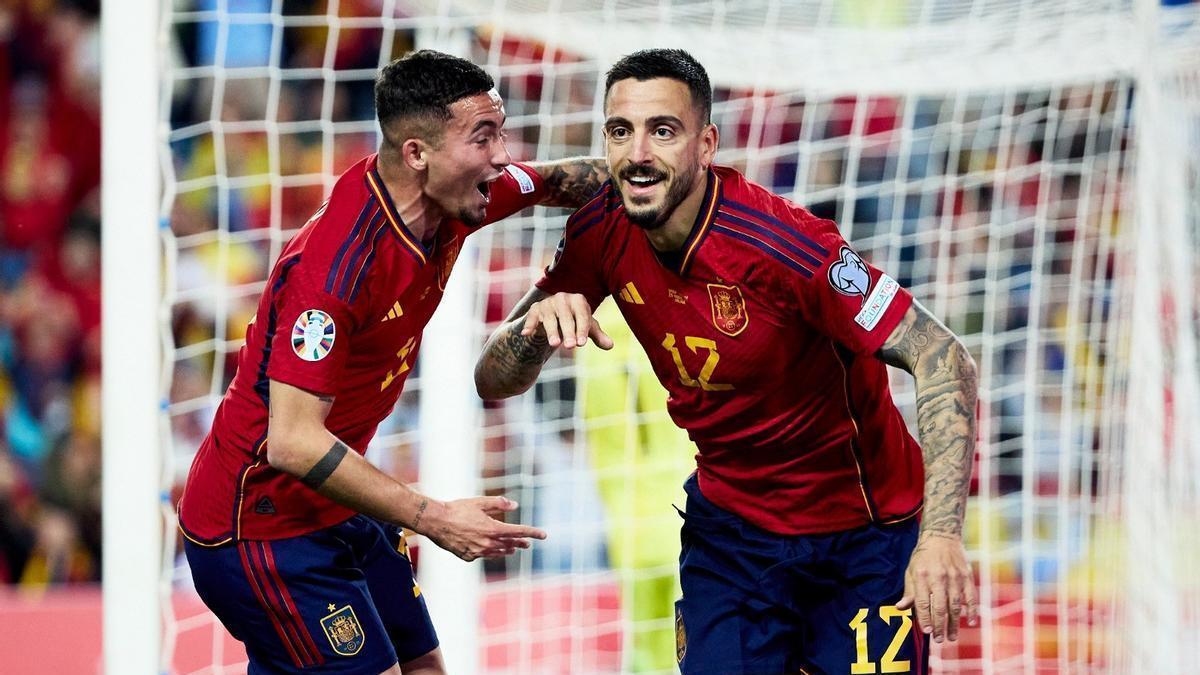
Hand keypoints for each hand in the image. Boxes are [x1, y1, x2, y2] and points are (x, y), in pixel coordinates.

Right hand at [420, 496, 547, 561]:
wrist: (436, 522)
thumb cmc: (457, 509)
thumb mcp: (480, 502)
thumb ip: (499, 504)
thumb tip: (514, 505)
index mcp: (493, 529)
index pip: (519, 532)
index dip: (533, 533)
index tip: (544, 535)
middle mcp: (487, 543)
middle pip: (510, 544)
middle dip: (520, 543)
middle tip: (528, 544)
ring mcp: (477, 552)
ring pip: (497, 552)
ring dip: (507, 550)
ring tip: (512, 549)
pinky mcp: (467, 556)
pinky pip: (482, 555)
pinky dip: (488, 551)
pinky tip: (489, 549)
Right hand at [520, 292, 612, 349]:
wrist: (551, 319)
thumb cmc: (573, 322)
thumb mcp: (585, 329)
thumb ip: (597, 336)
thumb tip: (610, 346)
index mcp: (578, 300)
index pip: (581, 315)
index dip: (582, 329)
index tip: (582, 343)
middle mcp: (563, 298)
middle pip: (566, 317)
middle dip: (568, 332)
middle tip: (570, 347)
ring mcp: (548, 303)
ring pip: (550, 318)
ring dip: (552, 332)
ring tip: (555, 344)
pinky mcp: (535, 309)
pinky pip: (531, 317)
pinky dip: (529, 325)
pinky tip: (526, 334)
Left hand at [896, 532, 977, 642]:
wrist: (942, 537)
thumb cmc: (923, 556)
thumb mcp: (911, 570)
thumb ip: (909, 591)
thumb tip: (900, 608)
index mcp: (922, 576)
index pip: (923, 602)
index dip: (925, 618)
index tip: (927, 632)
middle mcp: (939, 577)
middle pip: (940, 607)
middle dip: (939, 626)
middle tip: (939, 640)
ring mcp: (954, 577)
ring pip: (955, 605)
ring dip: (954, 623)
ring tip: (951, 637)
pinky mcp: (966, 576)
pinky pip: (970, 597)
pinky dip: (971, 610)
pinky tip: (970, 622)